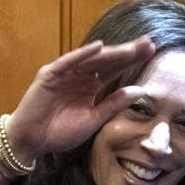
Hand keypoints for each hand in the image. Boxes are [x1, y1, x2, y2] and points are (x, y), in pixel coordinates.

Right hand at [5, 37, 155, 162]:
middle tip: (148, 43)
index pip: (115, 69)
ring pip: (91, 59)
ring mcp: (64, 73)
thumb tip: (140, 91)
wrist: (32, 142)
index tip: (152, 51)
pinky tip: (98, 47)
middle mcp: (80, 76)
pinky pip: (67, 63)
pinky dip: (81, 55)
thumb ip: (113, 105)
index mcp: (91, 86)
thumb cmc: (60, 133)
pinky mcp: (49, 76)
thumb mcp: (93, 120)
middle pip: (107, 60)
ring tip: (131, 48)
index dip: (132, 60)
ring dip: (110, 52)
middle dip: (127, 52)